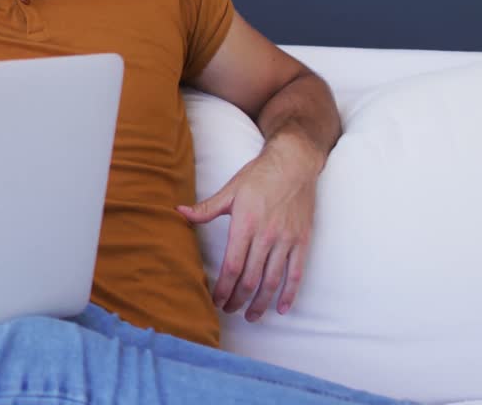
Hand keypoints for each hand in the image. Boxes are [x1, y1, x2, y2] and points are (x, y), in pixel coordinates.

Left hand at [177, 135, 321, 321]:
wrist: (293, 164)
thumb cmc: (259, 176)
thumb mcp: (230, 190)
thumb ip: (206, 208)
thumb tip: (179, 212)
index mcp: (245, 224)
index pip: (232, 266)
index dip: (223, 288)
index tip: (216, 300)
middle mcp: (266, 235)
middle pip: (250, 278)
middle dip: (238, 299)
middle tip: (228, 311)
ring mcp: (286, 240)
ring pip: (272, 280)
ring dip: (260, 302)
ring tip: (251, 316)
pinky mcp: (302, 241)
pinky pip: (297, 273)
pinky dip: (289, 293)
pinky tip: (281, 307)